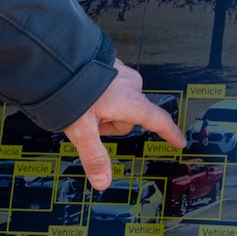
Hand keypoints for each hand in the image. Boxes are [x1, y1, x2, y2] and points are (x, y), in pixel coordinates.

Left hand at [64, 59, 185, 188]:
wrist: (57, 53)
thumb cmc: (72, 87)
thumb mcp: (82, 129)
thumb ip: (94, 156)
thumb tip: (103, 182)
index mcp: (131, 101)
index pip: (158, 121)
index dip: (169, 133)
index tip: (179, 142)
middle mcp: (131, 84)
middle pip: (127, 117)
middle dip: (108, 124)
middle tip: (86, 120)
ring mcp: (120, 70)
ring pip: (116, 101)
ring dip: (100, 107)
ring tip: (78, 103)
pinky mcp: (107, 62)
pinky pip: (107, 86)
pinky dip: (95, 92)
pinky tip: (78, 90)